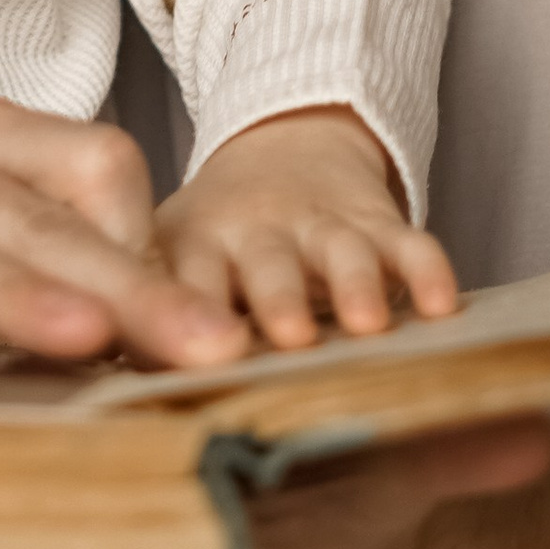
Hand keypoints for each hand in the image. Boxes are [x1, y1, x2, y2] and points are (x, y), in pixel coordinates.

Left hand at [146, 106, 458, 353]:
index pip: (186, 276)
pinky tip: (441, 305)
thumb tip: (107, 398)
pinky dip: (426, 269)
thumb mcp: (171, 254)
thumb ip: (150, 314)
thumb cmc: (215, 235)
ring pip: (339, 252)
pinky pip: (408, 240)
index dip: (189, 311)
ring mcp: (320, 225)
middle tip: (288, 337)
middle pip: (266, 264)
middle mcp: (257, 232)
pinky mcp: (375, 220)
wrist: (282, 150)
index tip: (194, 353)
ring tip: (367, 324)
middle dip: (278, 298)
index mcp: (194, 245)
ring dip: (353, 285)